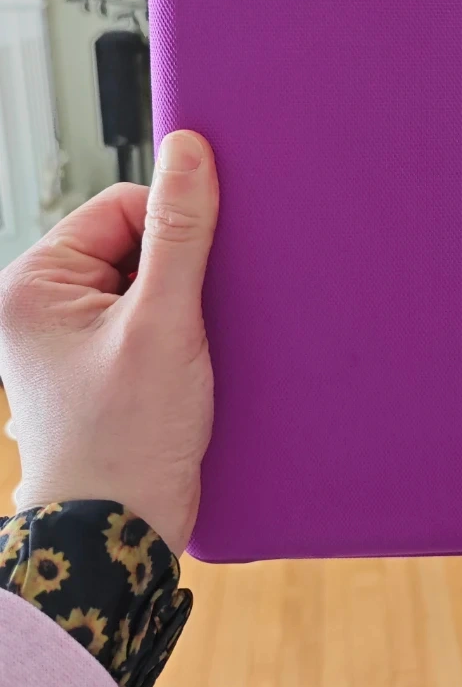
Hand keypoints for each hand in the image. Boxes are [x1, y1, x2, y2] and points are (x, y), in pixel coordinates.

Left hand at [0, 131, 218, 554]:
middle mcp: (38, 306)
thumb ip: (179, 231)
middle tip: (193, 321)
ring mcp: (64, 340)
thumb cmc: (124, 441)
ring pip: (145, 283)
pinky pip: (145, 321)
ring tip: (189, 351)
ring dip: (182, 307)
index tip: (204, 271)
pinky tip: (190, 366)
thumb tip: (189, 148)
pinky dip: (178, 336)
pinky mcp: (94, 368)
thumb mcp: (163, 324)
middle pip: (133, 243)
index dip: (172, 228)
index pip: (119, 206)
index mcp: (32, 283)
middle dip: (178, 274)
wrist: (117, 537)